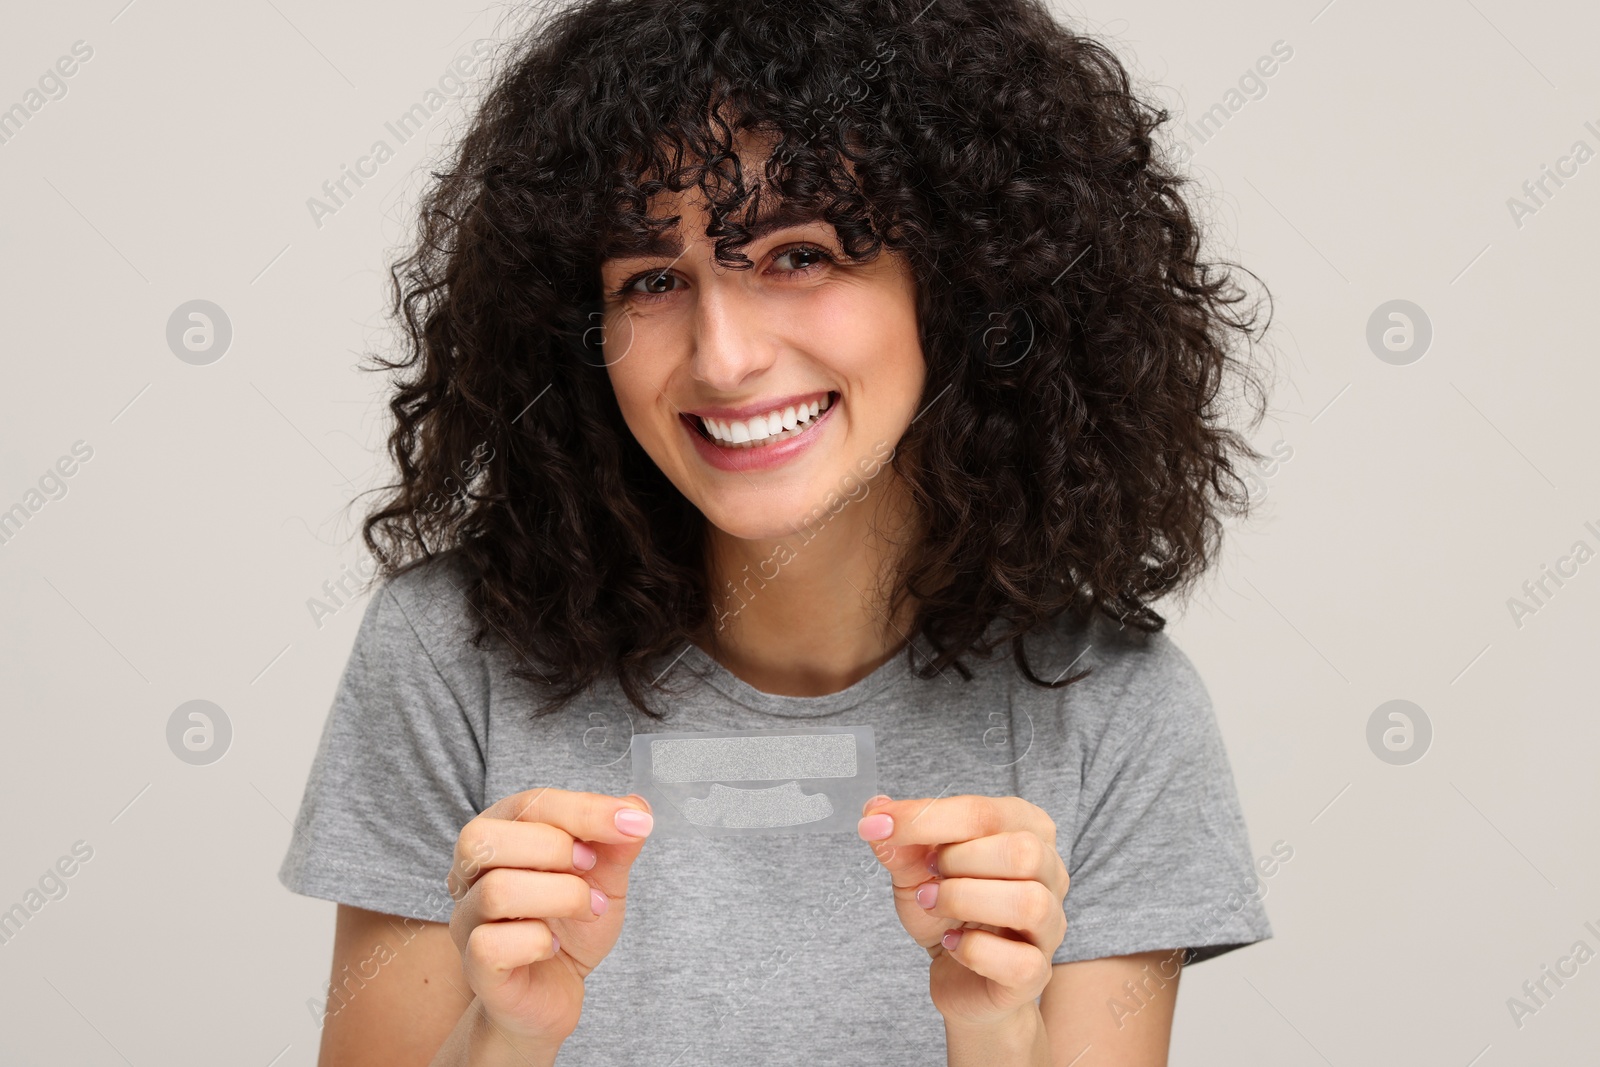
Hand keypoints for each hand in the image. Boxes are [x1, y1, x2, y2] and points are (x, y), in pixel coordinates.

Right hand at [447, 788, 653, 1044]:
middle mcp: (471, 873)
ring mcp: (468, 920)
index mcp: (502, 835)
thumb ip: (617, 841)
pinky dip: (538, 942)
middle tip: (590, 869)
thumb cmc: (571, 924)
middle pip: (484, 838)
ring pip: (496, 891)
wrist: (556, 990)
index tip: (633, 823)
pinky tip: (553, 945)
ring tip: (589, 909)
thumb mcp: (605, 876)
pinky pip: (492, 945)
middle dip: (555, 848)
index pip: (529, 803)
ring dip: (562, 896)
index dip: (585, 810)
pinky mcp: (476, 966)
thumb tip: (637, 807)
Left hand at [857, 794, 1068, 1026]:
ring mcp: (1051, 924)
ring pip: (1028, 903)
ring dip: (964, 901)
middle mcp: (1050, 872)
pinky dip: (973, 951)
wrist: (958, 976)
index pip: (983, 813)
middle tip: (929, 875)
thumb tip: (875, 811)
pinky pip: (1020, 961)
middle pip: (1021, 851)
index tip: (878, 826)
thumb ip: (901, 841)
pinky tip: (953, 944)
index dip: (925, 818)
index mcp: (1026, 828)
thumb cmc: (947, 911)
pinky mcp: (1038, 972)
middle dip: (958, 861)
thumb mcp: (915, 869)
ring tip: (933, 904)